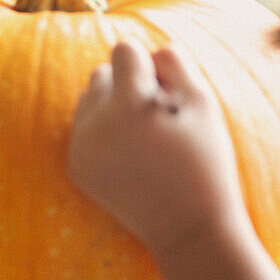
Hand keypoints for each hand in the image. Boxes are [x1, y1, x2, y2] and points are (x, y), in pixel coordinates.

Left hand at [67, 40, 279, 279]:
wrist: (187, 229)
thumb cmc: (204, 162)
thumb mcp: (203, 104)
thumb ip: (175, 63)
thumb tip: (150, 50)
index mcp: (129, 104)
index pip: (123, 50)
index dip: (148, 66)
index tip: (166, 91)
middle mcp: (96, 122)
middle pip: (100, 73)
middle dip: (125, 84)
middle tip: (157, 117)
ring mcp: (81, 147)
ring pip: (88, 99)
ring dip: (110, 106)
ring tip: (143, 136)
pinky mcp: (75, 166)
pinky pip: (83, 129)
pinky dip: (101, 133)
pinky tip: (129, 156)